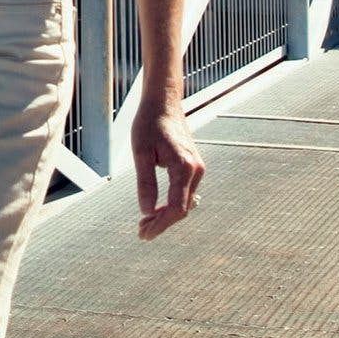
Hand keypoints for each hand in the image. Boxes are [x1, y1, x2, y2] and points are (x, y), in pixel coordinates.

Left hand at [131, 102, 204, 239]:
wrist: (163, 102)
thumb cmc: (150, 123)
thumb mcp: (141, 153)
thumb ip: (145, 183)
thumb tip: (147, 211)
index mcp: (184, 167)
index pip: (176, 208)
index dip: (161, 225)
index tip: (144, 235)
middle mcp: (196, 170)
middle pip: (182, 209)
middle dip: (162, 223)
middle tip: (141, 232)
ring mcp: (197, 168)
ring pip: (185, 203)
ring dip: (166, 216)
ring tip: (145, 223)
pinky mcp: (193, 166)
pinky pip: (185, 193)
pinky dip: (172, 204)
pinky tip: (156, 209)